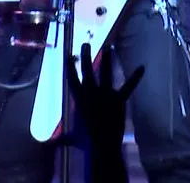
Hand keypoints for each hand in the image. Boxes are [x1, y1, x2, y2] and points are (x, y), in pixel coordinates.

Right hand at [64, 43, 143, 158]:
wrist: (102, 144)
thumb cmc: (85, 142)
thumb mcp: (71, 138)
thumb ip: (61, 139)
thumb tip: (47, 145)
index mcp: (79, 99)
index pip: (72, 78)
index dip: (69, 66)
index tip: (67, 54)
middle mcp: (91, 92)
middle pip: (86, 69)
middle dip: (85, 55)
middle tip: (85, 44)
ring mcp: (105, 94)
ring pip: (106, 71)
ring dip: (107, 58)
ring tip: (109, 46)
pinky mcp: (119, 99)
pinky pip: (128, 86)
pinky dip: (135, 77)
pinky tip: (142, 67)